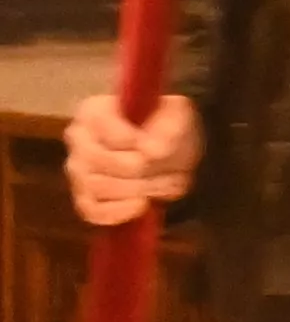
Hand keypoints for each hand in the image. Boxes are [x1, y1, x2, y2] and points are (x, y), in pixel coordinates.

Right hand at [63, 91, 197, 226]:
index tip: (156, 146)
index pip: (104, 127)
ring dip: (136, 189)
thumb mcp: (179, 116)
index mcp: (94, 110)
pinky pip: (91, 210)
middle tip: (164, 170)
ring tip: (160, 184)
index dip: (134, 140)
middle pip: (97, 160)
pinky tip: (141, 204)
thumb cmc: (168, 127)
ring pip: (96, 186)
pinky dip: (119, 211)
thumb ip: (170, 127)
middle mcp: (78, 139)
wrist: (170, 151)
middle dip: (139, 169)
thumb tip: (152, 151)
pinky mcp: (84, 197)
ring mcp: (78, 170)